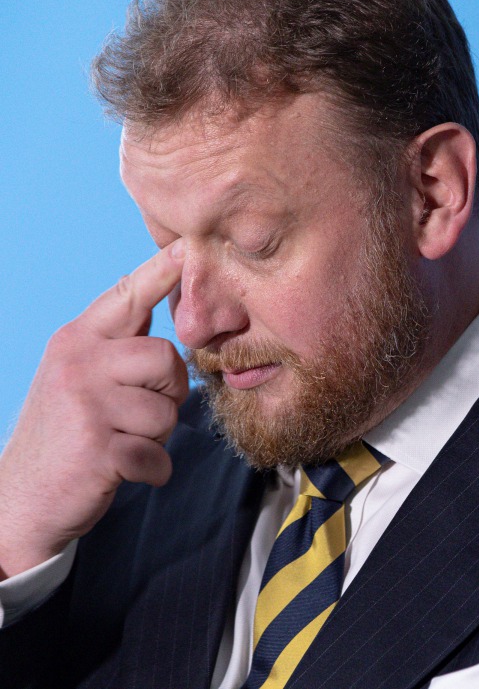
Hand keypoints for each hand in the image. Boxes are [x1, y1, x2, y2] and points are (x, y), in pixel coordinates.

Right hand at [0, 242, 187, 578]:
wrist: (22, 500)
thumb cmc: (66, 433)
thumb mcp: (79, 375)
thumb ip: (118, 343)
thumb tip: (164, 300)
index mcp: (77, 340)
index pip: (126, 296)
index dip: (160, 272)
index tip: (188, 247)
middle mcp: (78, 363)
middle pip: (168, 358)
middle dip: (166, 392)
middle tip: (132, 415)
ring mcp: (86, 404)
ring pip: (168, 411)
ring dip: (155, 437)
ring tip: (118, 442)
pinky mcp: (98, 448)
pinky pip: (158, 455)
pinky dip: (149, 470)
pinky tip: (119, 470)